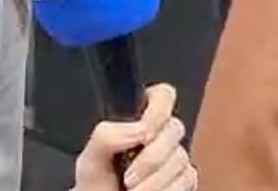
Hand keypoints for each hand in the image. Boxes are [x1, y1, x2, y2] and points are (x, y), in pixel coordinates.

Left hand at [72, 84, 197, 190]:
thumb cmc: (96, 189)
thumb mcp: (90, 162)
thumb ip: (106, 136)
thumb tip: (140, 129)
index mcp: (138, 123)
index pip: (162, 96)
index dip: (159, 109)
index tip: (143, 134)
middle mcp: (161, 137)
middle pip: (175, 128)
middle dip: (152, 158)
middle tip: (129, 178)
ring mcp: (175, 158)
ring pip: (180, 158)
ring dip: (154, 181)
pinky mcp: (185, 179)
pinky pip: (187, 179)